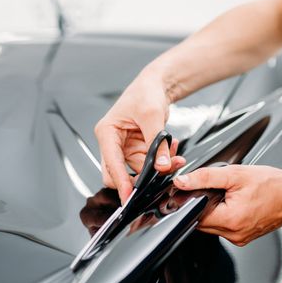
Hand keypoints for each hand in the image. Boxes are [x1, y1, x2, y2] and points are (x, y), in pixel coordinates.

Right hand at [94, 71, 185, 201]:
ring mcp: (125, 148)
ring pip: (138, 171)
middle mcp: (113, 142)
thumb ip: (157, 143)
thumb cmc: (146, 92)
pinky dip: (162, 160)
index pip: (111, 163)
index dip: (121, 181)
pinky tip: (172, 149)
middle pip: (118, 173)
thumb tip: (161, 166)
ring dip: (157, 168)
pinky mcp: (138, 150)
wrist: (156, 85)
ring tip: (174, 156)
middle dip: (141, 178)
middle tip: (159, 179)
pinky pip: (148, 164)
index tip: (129, 196)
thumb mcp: (152, 115)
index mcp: (107, 132)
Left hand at [173, 165, 281, 245]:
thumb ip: (205, 177)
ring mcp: (239, 238)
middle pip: (201, 222)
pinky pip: (223, 228)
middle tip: (216, 190)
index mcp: (230, 220)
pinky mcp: (243, 238)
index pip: (194, 215)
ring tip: (228, 196)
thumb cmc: (273, 185)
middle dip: (203, 206)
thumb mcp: (235, 174)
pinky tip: (234, 204)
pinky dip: (223, 216)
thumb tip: (182, 182)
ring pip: (211, 226)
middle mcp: (234, 234)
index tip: (194, 191)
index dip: (190, 202)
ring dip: (213, 211)